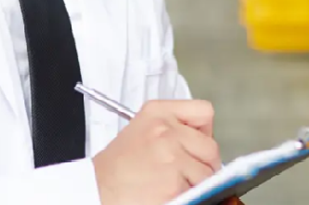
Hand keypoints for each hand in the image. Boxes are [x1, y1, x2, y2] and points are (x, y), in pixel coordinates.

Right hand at [92, 99, 221, 204]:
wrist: (97, 189)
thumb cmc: (118, 166)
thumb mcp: (142, 129)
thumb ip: (174, 127)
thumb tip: (205, 140)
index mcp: (158, 112)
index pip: (204, 112)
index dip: (204, 132)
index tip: (196, 145)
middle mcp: (166, 130)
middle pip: (211, 147)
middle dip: (203, 163)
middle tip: (185, 173)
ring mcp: (171, 157)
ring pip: (207, 173)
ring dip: (196, 182)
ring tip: (172, 184)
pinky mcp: (174, 184)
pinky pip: (199, 191)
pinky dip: (189, 196)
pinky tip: (169, 193)